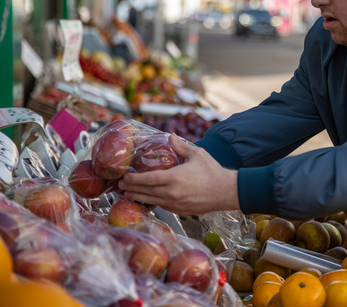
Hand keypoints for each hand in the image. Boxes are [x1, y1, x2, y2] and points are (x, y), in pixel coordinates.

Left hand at [118, 134, 239, 214]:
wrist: (226, 191)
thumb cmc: (212, 171)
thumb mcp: (197, 154)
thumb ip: (181, 146)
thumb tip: (170, 136)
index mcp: (174, 178)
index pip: (147, 180)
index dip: (134, 179)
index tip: (125, 177)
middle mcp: (172, 193)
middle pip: (145, 192)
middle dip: (131, 189)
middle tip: (120, 186)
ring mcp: (175, 204)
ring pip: (151, 201)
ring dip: (138, 197)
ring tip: (128, 193)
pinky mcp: (180, 211)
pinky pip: (161, 206)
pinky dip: (151, 202)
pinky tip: (147, 199)